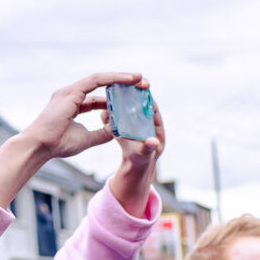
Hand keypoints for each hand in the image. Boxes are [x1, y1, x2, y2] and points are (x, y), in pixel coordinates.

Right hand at [0, 72, 146, 208]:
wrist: (41, 146)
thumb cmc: (58, 144)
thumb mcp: (87, 139)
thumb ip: (101, 133)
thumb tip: (117, 130)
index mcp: (74, 104)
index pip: (99, 98)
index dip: (116, 98)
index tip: (133, 99)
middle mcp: (72, 94)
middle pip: (102, 85)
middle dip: (123, 84)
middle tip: (142, 84)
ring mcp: (71, 91)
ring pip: (102, 79)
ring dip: (122, 78)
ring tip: (140, 79)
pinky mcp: (72, 91)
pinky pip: (97, 80)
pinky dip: (113, 79)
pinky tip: (129, 80)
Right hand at [110, 96, 164, 216]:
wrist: (133, 169)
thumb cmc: (142, 161)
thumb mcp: (146, 154)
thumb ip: (148, 147)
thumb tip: (153, 142)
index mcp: (156, 128)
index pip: (153, 109)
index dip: (147, 99)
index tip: (141, 90)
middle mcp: (145, 124)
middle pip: (139, 107)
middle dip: (131, 98)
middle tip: (123, 89)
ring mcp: (134, 125)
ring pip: (127, 112)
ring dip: (119, 105)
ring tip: (111, 100)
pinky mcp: (124, 128)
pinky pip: (118, 119)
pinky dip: (111, 116)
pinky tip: (103, 113)